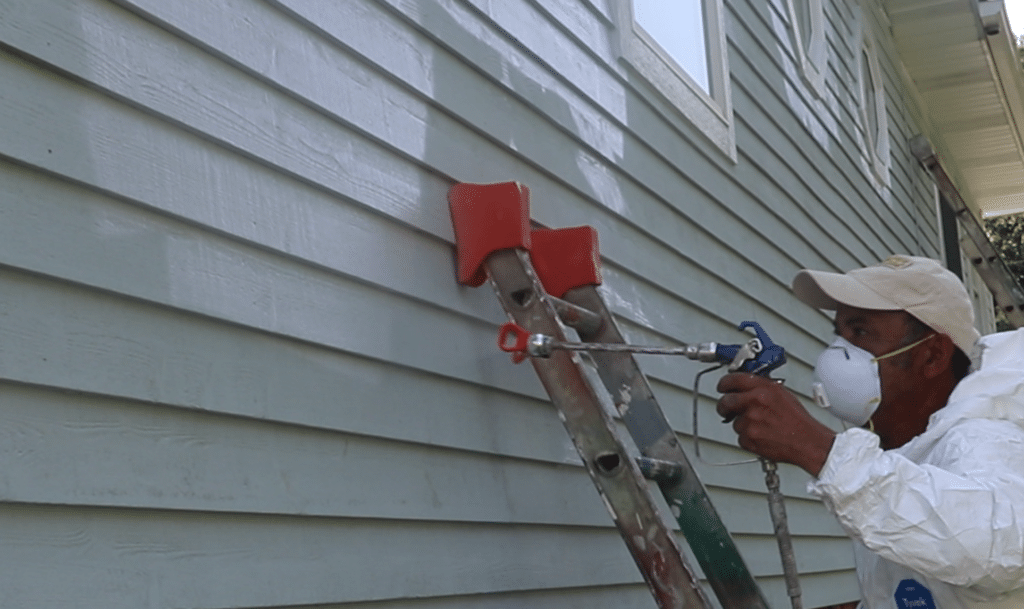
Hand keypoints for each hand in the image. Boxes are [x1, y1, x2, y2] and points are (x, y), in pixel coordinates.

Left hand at [715, 373, 835, 475]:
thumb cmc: (797, 420)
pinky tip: (762, 435)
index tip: (722, 387)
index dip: (724, 383)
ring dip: (742, 424)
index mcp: (763, 389)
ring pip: (733, 421)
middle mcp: (755, 403)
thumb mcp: (782, 394)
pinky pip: (739, 436)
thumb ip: (761, 388)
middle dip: (724, 406)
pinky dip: (747, 437)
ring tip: (760, 426)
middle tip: (726, 409)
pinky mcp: (748, 439)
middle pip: (725, 401)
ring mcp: (750, 422)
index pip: (733, 379)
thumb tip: (744, 385)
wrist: (807, 442)